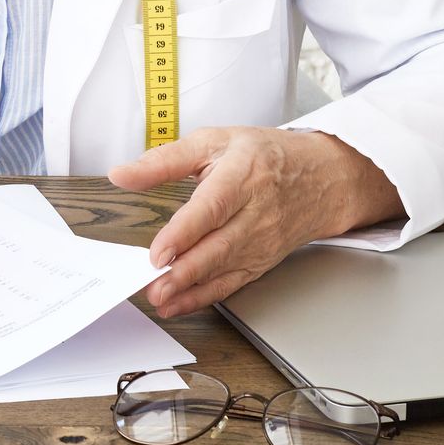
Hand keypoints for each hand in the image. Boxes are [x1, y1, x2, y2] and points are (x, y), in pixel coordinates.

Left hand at [107, 127, 371, 317]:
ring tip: (161, 299)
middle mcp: (255, 211)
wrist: (322, 177)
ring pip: (225, 269)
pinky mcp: (262, 260)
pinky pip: (232, 283)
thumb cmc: (265, 155)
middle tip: (155, 285)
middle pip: (220, 246)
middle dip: (186, 271)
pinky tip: (180, 303)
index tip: (159, 251)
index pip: (213, 207)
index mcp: (243, 174)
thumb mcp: (213, 141)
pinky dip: (205, 297)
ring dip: (192, 289)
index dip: (185, 232)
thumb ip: (164, 160)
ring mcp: (262, 239)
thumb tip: (122, 174)